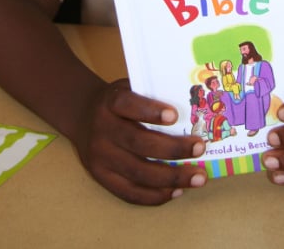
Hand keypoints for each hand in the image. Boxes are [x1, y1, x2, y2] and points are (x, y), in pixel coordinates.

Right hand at [72, 78, 206, 204]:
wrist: (83, 116)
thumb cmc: (118, 102)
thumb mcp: (129, 88)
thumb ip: (152, 96)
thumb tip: (193, 111)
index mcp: (111, 101)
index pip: (128, 104)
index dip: (150, 111)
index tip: (175, 115)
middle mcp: (102, 129)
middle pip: (138, 142)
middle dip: (172, 149)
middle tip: (200, 149)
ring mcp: (100, 156)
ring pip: (137, 172)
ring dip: (171, 178)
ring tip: (198, 178)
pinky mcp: (101, 177)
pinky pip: (130, 192)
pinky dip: (156, 195)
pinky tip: (178, 190)